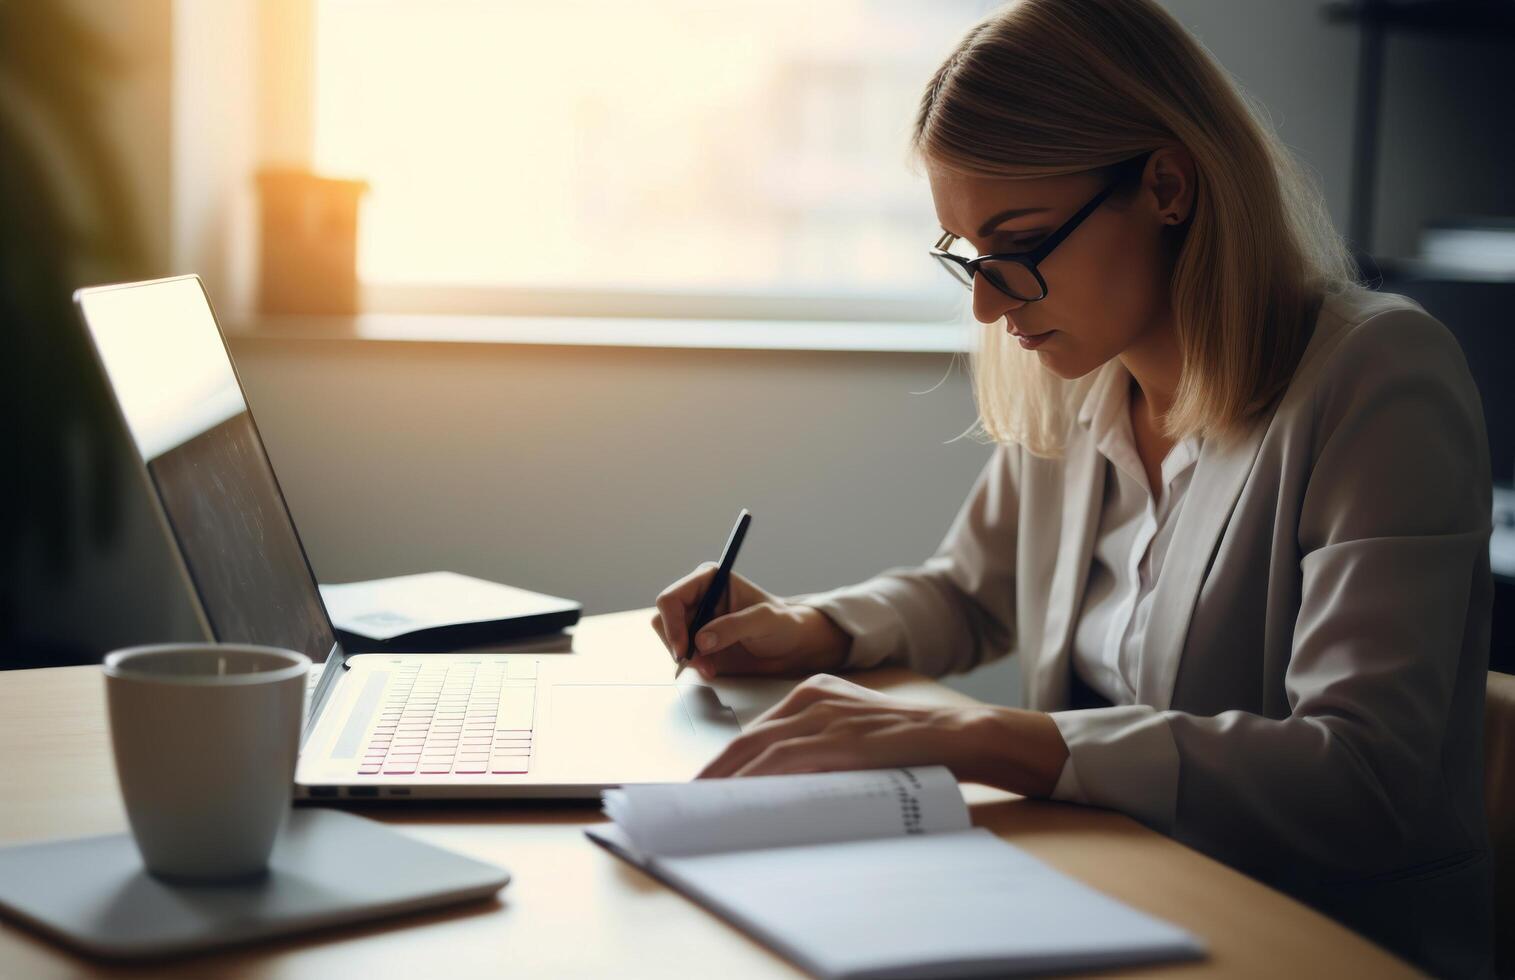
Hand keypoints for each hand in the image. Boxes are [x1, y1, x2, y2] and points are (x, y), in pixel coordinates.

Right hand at [650, 564, 851, 679]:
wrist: (791, 646)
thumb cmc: (784, 625)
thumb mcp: (765, 621)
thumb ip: (734, 627)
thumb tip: (701, 640)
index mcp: (708, 580)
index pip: (672, 598)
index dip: (671, 624)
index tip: (684, 649)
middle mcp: (697, 598)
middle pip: (663, 620)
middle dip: (678, 644)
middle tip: (700, 662)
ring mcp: (696, 621)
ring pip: (668, 639)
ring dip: (686, 658)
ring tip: (711, 668)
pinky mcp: (698, 642)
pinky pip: (680, 655)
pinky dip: (692, 666)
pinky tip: (711, 670)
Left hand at [697, 673, 984, 778]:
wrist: (954, 735)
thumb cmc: (909, 746)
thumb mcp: (855, 740)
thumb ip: (819, 751)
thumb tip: (780, 789)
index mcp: (814, 691)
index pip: (757, 729)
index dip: (727, 760)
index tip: (707, 785)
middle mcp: (812, 695)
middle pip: (747, 737)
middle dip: (715, 771)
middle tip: (689, 802)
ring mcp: (822, 712)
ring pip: (757, 747)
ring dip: (725, 780)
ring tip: (702, 807)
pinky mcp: (834, 735)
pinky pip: (782, 759)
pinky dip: (754, 780)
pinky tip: (737, 798)